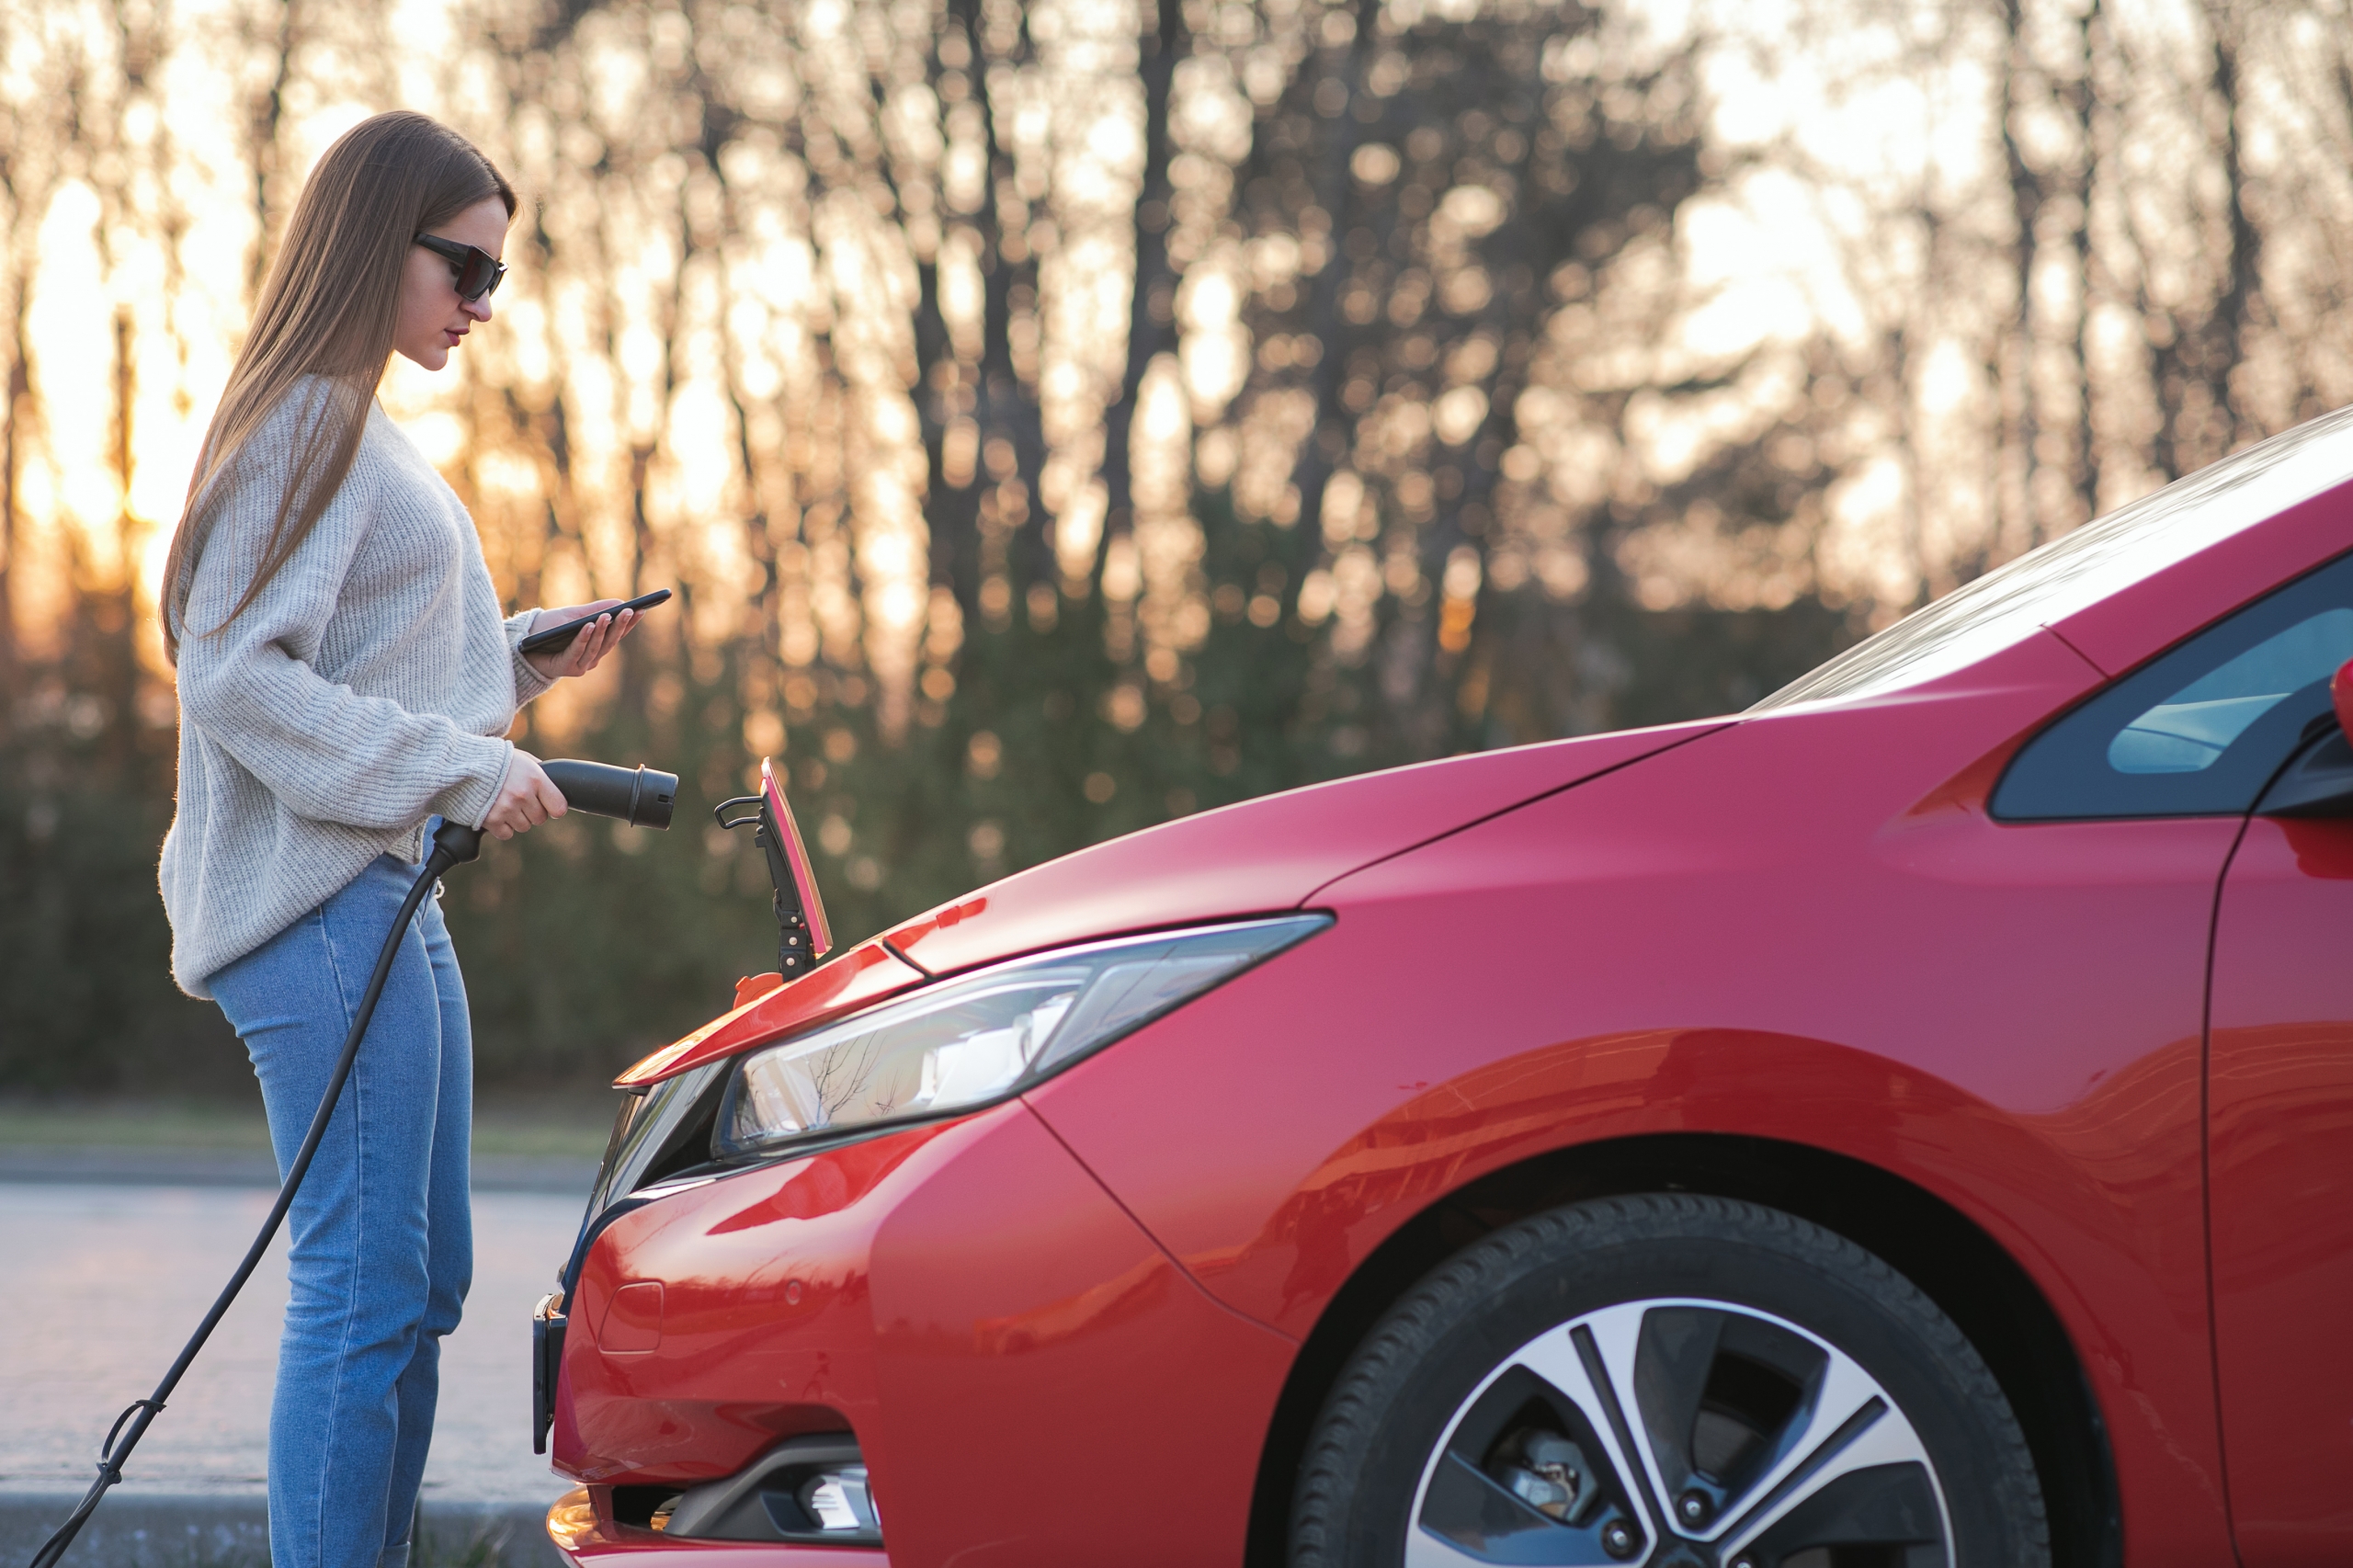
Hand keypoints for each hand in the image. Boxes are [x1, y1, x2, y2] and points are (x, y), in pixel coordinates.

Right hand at [484, 750, 565, 840]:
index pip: (559, 807)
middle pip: (540, 819)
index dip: (553, 807)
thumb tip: (554, 783)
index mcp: (535, 778)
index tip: (547, 804)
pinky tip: (495, 812)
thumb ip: (539, 771)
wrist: (462, 763)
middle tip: (519, 800)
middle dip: (532, 811)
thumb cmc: (494, 760)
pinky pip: (506, 834)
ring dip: (516, 819)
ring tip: (505, 803)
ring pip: (524, 827)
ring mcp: (506, 808)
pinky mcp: (490, 820)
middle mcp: (522, 795)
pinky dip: (502, 827)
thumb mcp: (521, 758)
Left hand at [523, 600, 640, 679]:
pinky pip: (578, 650)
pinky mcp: (567, 667)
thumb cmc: (548, 629)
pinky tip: (589, 625)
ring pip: (596, 647)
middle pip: (610, 641)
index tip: (642, 609)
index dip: (630, 623)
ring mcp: (581, 665)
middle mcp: (592, 658)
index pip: (617, 633)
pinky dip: (584, 638)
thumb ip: (595, 610)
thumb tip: (620, 602)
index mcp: (597, 645)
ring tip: (607, 616)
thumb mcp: (574, 616)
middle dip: (621, 625)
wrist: (522, 645)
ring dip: (602, 630)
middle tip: (630, 610)